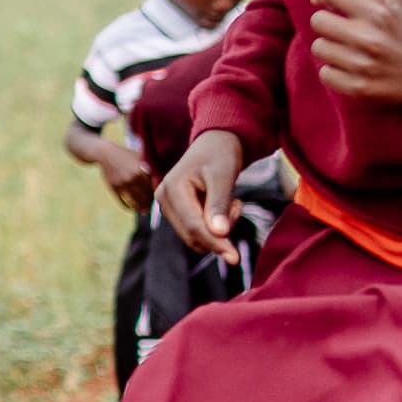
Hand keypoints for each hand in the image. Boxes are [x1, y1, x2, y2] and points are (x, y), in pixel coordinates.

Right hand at [90, 134, 153, 212]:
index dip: (155, 194)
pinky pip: (123, 200)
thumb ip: (149, 167)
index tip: (158, 198)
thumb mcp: (139, 157)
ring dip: (140, 207)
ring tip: (144, 211)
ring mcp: (122, 183)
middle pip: (144, 195)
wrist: (106, 154)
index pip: (151, 187)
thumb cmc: (126, 155)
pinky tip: (133, 208)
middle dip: (149, 202)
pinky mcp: (114, 187)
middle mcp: (131, 178)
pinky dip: (129, 206)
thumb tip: (161, 180)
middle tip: (152, 206)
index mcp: (140, 170)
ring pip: (134, 200)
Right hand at [160, 130, 244, 263]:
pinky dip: (214, 226)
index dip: (215, 243)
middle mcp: (163, 199)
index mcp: (171, 189)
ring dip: (219, 229)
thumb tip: (220, 234)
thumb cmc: (220, 156)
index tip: (235, 257)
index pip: (193, 227)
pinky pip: (197, 231)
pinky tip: (223, 205)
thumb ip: (219, 204)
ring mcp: (168, 207)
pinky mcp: (176, 212)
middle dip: (220, 231)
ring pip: (196, 237)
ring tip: (230, 202)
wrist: (215, 144)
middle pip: (193, 236)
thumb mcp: (223, 176)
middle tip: (237, 205)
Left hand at [307, 0, 401, 101]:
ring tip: (349, 49)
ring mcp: (363, 65)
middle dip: (328, 22)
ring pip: (319, 48)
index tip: (328, 3)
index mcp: (379, 11)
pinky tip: (350, 68)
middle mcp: (370, 38)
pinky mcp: (359, 87)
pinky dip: (334, 71)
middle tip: (342, 28)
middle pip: (318, 21)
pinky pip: (325, 73)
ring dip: (331, 47)